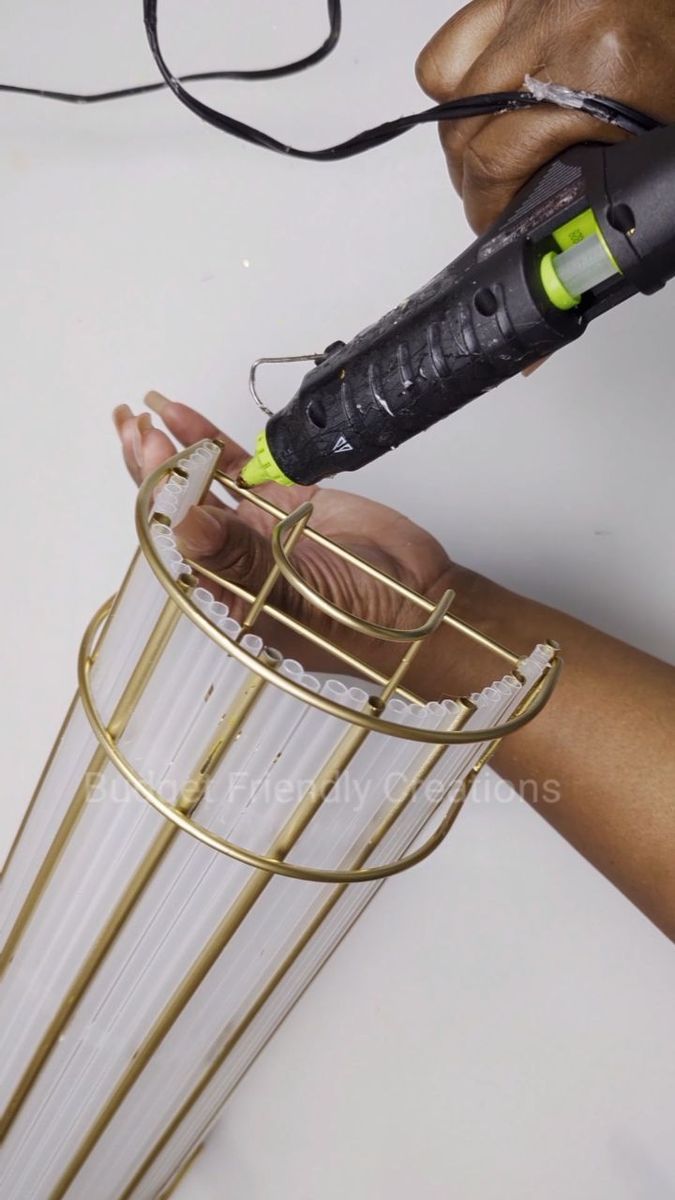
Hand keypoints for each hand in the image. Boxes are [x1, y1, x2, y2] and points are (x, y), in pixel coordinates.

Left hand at [113, 394, 475, 697]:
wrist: (421, 600)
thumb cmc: (362, 620)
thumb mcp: (296, 594)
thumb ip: (239, 559)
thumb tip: (182, 525)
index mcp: (223, 593)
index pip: (172, 539)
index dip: (155, 494)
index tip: (149, 451)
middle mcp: (232, 559)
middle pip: (176, 507)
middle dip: (149, 467)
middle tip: (131, 425)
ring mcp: (258, 526)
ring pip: (202, 482)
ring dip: (172, 450)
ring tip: (142, 415)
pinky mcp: (287, 500)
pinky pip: (240, 468)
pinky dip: (212, 442)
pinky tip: (184, 416)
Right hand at [416, 0, 674, 231]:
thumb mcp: (650, 124)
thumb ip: (593, 164)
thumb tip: (544, 214)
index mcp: (602, 69)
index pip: (496, 159)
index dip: (487, 207)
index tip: (492, 222)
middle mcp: (559, 25)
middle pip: (463, 127)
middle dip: (471, 177)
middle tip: (493, 196)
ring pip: (446, 83)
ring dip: (462, 127)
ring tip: (490, 146)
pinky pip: (457, 38)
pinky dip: (461, 74)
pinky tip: (493, 96)